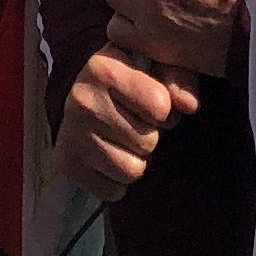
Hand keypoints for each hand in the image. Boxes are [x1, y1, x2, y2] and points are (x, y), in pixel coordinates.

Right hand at [53, 43, 196, 202]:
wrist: (85, 96)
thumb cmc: (130, 79)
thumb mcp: (156, 63)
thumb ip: (180, 76)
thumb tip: (189, 105)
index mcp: (104, 66)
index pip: (160, 106)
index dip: (164, 109)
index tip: (149, 101)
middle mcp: (82, 98)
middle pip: (148, 142)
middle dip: (149, 136)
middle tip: (133, 122)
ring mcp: (70, 133)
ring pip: (131, 170)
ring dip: (134, 160)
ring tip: (121, 139)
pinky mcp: (66, 164)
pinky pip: (113, 191)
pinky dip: (116, 181)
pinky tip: (107, 156)